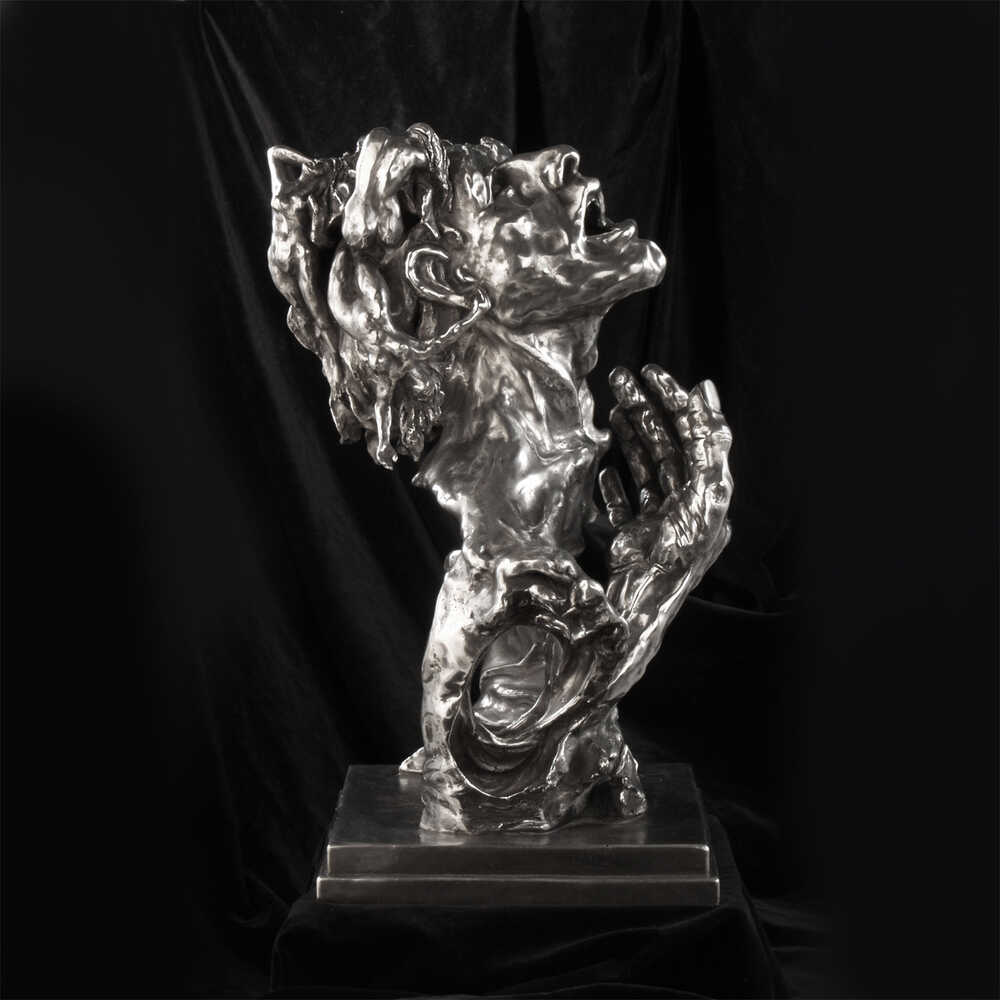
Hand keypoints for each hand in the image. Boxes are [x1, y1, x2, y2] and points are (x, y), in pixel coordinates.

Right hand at [599, 365, 732, 617]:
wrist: (642, 603)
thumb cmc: (677, 552)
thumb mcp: (705, 491)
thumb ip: (708, 443)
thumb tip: (705, 393)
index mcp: (707, 491)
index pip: (693, 433)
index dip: (674, 400)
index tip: (651, 372)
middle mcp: (686, 503)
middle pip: (666, 444)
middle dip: (644, 409)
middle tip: (619, 378)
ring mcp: (660, 520)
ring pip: (646, 468)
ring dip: (629, 437)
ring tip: (612, 408)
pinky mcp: (636, 538)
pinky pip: (626, 504)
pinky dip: (615, 486)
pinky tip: (604, 469)